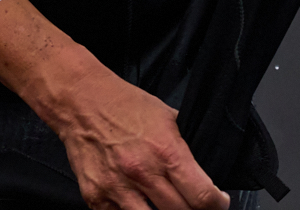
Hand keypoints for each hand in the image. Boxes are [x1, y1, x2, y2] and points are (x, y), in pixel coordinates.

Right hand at [45, 59, 229, 209]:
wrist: (80, 100)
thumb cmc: (123, 104)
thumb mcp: (166, 116)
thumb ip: (184, 146)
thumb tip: (202, 169)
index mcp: (165, 152)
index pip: (202, 196)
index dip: (217, 204)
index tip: (218, 202)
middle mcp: (142, 173)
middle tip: (192, 202)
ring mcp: (117, 189)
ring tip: (165, 204)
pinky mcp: (96, 197)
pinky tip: (138, 202)